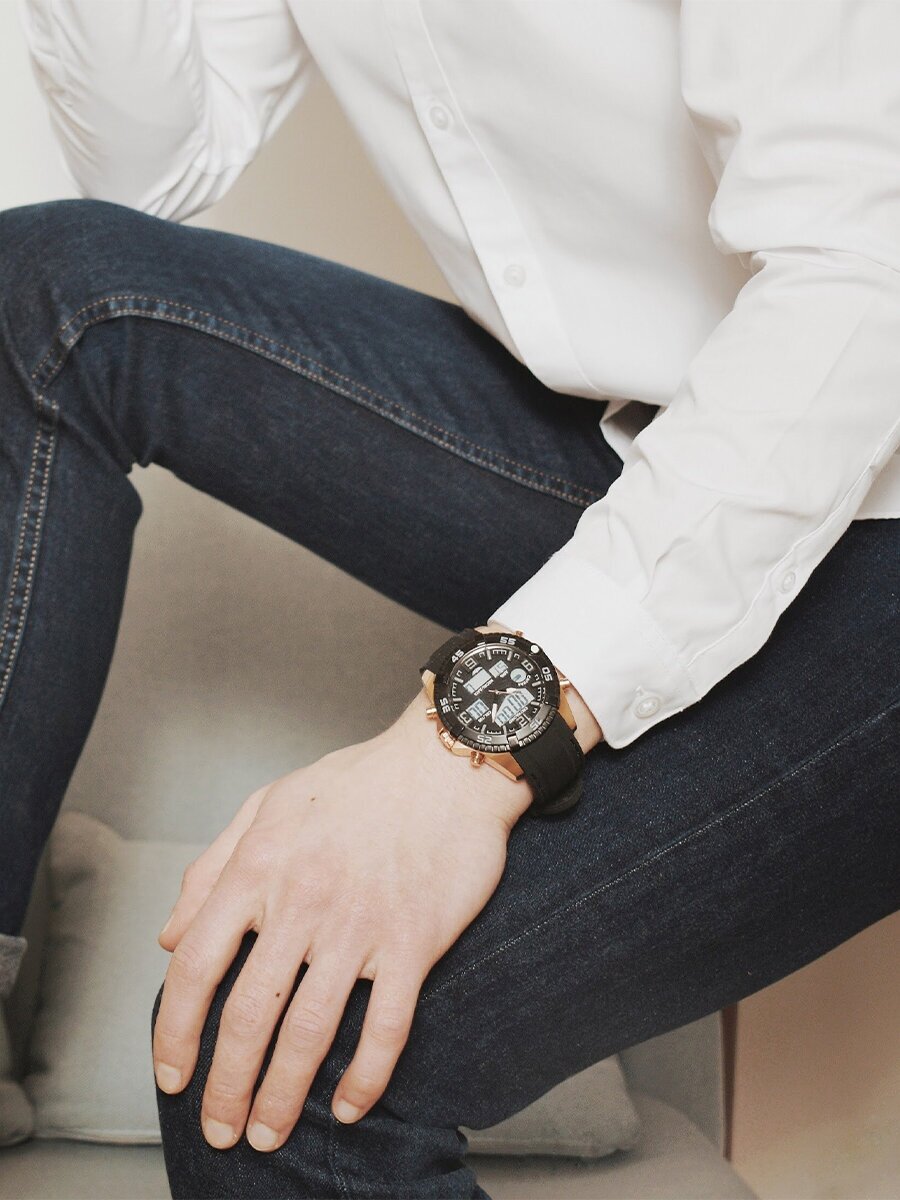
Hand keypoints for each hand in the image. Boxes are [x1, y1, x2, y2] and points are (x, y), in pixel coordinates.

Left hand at [152, 688, 532, 1152]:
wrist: (445, 764)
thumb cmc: (360, 782)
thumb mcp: (270, 805)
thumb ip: (213, 866)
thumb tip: (169, 935)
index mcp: (259, 867)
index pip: (197, 965)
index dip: (175, 1030)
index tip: (172, 1074)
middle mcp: (302, 902)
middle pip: (247, 1016)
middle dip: (226, 1087)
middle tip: (222, 1130)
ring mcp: (359, 925)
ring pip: (308, 1032)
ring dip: (284, 1096)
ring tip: (270, 1134)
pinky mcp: (414, 941)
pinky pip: (386, 1026)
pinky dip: (366, 1077)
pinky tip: (352, 1106)